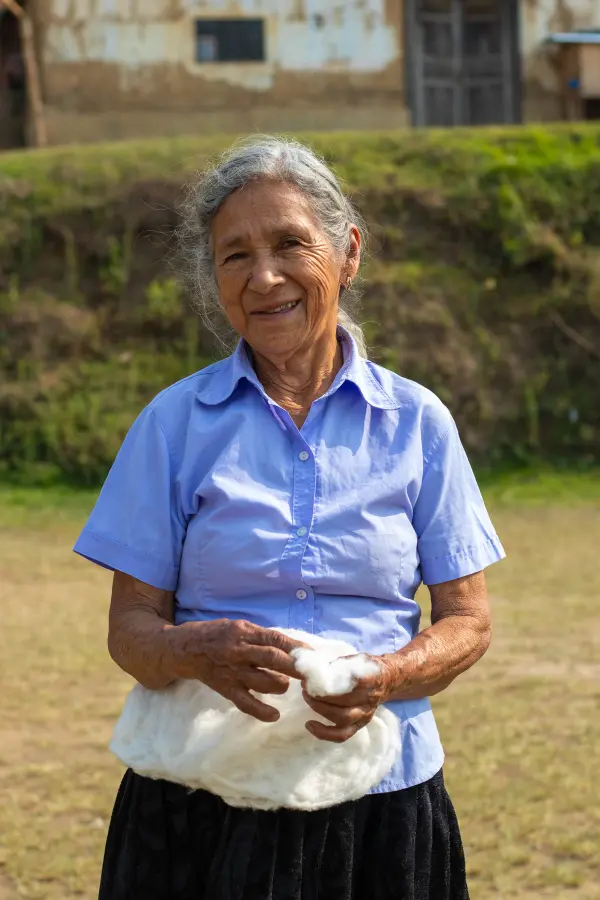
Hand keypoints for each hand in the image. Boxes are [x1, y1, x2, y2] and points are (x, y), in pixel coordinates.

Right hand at [168, 619, 309, 722]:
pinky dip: (261, 711)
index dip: (295, 647)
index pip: (275, 639)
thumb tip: (291, 647)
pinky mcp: (225, 688)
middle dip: (295, 667)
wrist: (184, 649)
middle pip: (272, 659)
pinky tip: (275, 715)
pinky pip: (245, 702)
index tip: (312, 654)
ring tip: (286, 686)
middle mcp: (239, 650)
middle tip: (311, 674)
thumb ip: (261, 637)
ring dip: (280, 685)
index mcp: (244, 632)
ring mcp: (232, 671)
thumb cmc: (216, 635)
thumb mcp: (238, 627)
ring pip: (263, 681)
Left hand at [302, 655, 395, 742]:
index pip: (348, 682)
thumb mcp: (356, 659)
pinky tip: (309, 725)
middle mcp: (369, 699)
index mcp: (370, 679)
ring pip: (342, 718)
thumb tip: (314, 667)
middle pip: (343, 701)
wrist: (387, 680)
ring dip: (320, 709)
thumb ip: (340, 664)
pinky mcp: (360, 726)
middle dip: (320, 694)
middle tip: (306, 686)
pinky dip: (324, 733)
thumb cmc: (366, 666)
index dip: (328, 680)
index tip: (312, 675)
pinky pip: (342, 735)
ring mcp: (365, 714)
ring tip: (307, 697)